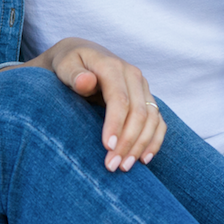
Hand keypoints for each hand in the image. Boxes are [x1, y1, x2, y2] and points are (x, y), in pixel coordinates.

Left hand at [31, 37, 166, 171]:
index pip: (120, 99)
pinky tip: (144, 159)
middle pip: (138, 113)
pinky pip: (158, 122)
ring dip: (141, 146)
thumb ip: (73, 74)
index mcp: (112, 66)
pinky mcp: (147, 98)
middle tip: (112, 166)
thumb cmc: (69, 64)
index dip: (116, 124)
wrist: (81, 56)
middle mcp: (133, 75)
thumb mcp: (64, 65)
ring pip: (151, 119)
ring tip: (124, 167)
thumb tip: (86, 81)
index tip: (107, 147)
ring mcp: (143, 87)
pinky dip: (154, 141)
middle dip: (127, 142)